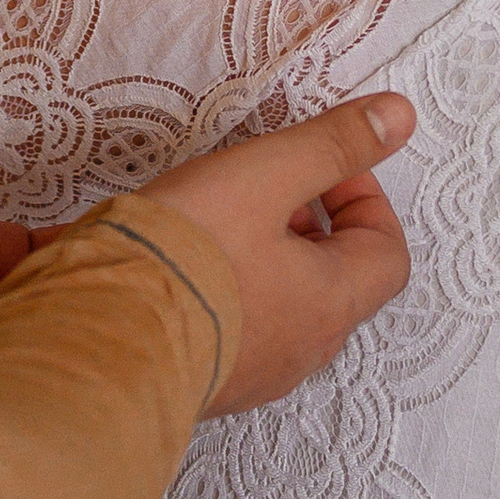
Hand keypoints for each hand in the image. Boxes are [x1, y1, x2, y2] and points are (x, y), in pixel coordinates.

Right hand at [138, 95, 414, 415]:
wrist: (100, 341)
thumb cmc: (186, 257)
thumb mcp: (264, 175)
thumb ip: (331, 144)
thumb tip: (399, 117)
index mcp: (330, 303)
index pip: (386, 253)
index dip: (363, 198)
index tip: (319, 168)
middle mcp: (301, 350)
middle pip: (335, 281)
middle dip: (309, 226)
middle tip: (265, 188)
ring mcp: (252, 374)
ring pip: (285, 307)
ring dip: (266, 259)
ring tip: (216, 219)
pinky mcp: (204, 381)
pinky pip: (236, 331)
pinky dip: (226, 291)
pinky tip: (179, 264)